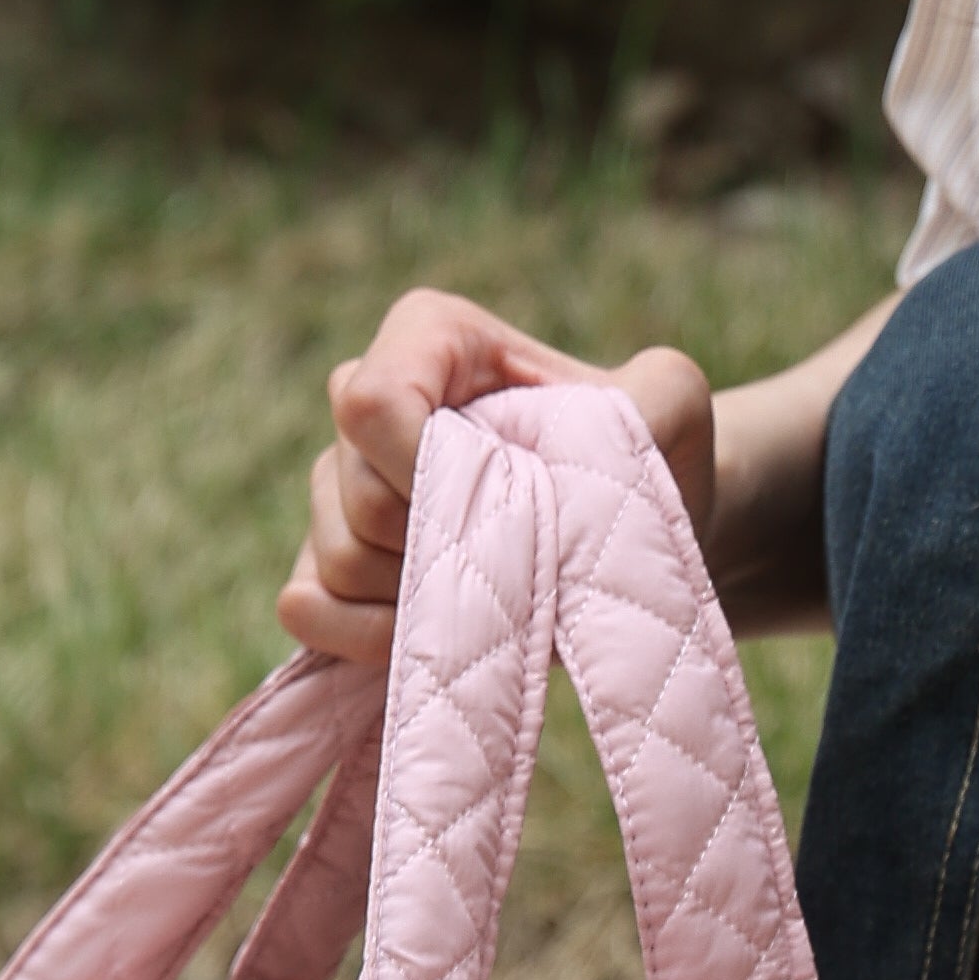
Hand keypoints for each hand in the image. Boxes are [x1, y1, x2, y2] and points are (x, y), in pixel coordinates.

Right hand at [278, 285, 710, 664]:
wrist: (626, 545)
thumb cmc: (643, 461)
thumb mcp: (673, 405)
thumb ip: (653, 392)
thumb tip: (597, 423)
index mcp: (429, 339)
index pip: (371, 402)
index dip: (424, 470)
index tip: (507, 502)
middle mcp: (363, 404)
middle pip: (358, 497)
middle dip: (449, 547)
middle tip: (528, 556)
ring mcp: (331, 489)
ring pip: (339, 559)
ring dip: (427, 598)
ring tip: (504, 592)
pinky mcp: (320, 567)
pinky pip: (305, 609)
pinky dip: (372, 640)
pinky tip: (446, 633)